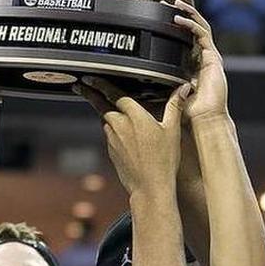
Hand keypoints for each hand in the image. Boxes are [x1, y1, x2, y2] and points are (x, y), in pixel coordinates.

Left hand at [77, 77, 189, 194]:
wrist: (149, 188)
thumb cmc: (164, 160)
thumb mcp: (172, 130)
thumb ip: (175, 106)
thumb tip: (183, 89)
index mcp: (135, 116)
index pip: (114, 94)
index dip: (100, 84)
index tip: (89, 78)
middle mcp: (119, 125)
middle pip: (101, 105)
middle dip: (91, 94)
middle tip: (81, 86)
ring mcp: (112, 139)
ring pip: (104, 120)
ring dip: (103, 112)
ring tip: (101, 105)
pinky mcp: (110, 151)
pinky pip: (108, 134)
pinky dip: (111, 128)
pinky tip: (120, 131)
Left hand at [172, 1, 228, 122]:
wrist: (206, 118)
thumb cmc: (192, 111)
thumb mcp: (172, 92)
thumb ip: (163, 82)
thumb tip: (146, 76)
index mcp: (196, 64)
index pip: (186, 39)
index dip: (176, 27)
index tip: (161, 18)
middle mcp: (204, 58)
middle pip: (194, 29)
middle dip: (182, 15)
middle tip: (167, 4)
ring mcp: (210, 56)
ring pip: (200, 27)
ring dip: (188, 14)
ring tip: (176, 4)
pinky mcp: (214, 57)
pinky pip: (202, 35)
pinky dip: (191, 25)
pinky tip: (179, 20)